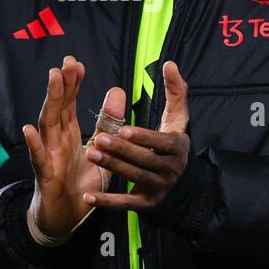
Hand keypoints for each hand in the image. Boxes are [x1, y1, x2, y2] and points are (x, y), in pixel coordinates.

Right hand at [21, 55, 122, 240]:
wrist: (64, 217)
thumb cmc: (78, 182)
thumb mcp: (100, 150)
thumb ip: (107, 123)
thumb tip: (117, 91)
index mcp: (68, 133)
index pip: (69, 103)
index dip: (72, 83)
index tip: (76, 63)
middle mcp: (56, 140)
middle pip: (58, 107)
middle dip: (62, 84)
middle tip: (67, 62)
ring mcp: (48, 156)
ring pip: (47, 125)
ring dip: (50, 101)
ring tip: (53, 80)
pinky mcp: (45, 175)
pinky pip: (38, 158)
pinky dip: (34, 144)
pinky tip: (28, 130)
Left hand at [83, 61, 190, 213]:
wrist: (180, 180)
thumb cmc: (172, 141)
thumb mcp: (177, 117)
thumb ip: (175, 90)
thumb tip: (170, 64)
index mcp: (177, 147)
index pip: (161, 143)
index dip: (143, 138)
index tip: (123, 129)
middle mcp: (171, 170)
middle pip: (144, 161)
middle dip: (121, 150)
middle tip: (98, 139)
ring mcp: (159, 188)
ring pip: (133, 178)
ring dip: (112, 167)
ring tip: (91, 153)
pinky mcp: (147, 204)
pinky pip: (126, 204)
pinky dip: (107, 202)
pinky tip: (88, 196)